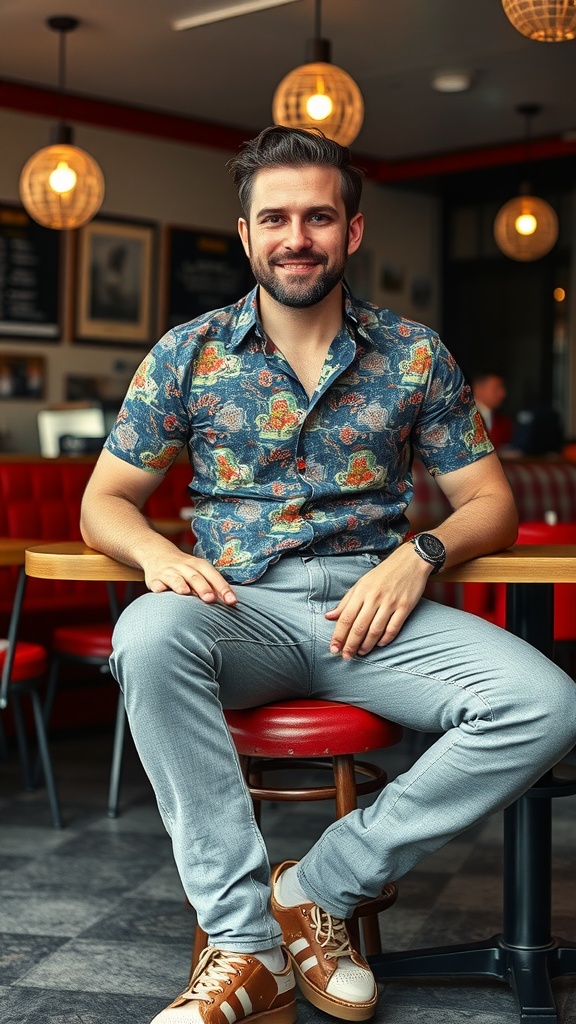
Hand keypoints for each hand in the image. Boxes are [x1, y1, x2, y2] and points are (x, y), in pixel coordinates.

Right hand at [143, 550, 236, 605]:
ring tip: (186, 593)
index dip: (223, 588)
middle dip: (203, 588)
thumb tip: (229, 602)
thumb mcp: (199, 571)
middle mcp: (184, 567)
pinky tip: (163, 593)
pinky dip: (160, 588)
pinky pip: (157, 584)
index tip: (232, 601)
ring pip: (175, 579)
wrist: (157, 553)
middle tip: (210, 599)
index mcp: (198, 565)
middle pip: (195, 577)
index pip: (213, 575)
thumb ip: (212, 585)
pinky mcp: (154, 579)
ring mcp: (168, 572)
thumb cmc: (184, 568)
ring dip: (181, 585)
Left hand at [324, 544, 430, 658]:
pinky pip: (393, 628)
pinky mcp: (405, 607)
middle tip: (346, 657)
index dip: (338, 636)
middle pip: (358, 627)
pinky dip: (385, 639)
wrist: (410, 561)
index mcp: (361, 592)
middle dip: (350, 645)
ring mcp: (390, 603)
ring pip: (375, 631)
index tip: (333, 649)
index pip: (345, 618)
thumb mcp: (361, 584)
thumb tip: (328, 617)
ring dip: (366, 645)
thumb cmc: (383, 573)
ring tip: (361, 653)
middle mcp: (374, 598)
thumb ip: (345, 602)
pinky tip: (379, 644)